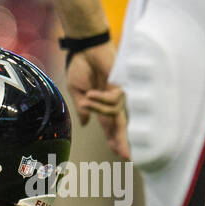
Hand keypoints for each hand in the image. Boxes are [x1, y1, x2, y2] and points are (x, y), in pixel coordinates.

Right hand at [66, 41, 127, 158]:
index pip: (110, 126)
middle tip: (127, 156)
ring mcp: (118, 93)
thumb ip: (83, 108)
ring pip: (112, 112)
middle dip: (122, 141)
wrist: (85, 49)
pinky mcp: (121, 85)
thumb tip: (86, 124)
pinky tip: (91, 94)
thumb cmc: (80, 66)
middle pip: (120, 125)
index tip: (120, 154)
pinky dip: (100, 99)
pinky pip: (112, 100)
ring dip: (98, 107)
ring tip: (87, 97)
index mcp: (100, 104)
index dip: (115, 140)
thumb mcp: (77, 91)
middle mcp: (111, 101)